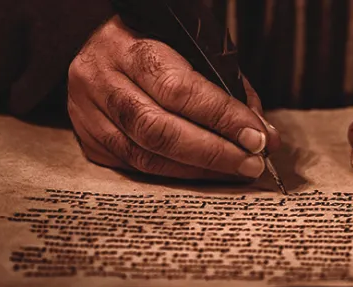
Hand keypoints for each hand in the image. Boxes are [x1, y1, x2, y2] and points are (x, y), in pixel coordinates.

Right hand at [67, 17, 279, 180]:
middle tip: (251, 164)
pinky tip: (204, 174)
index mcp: (128, 45)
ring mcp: (87, 114)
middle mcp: (100, 79)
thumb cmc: (154, 45)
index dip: (221, 117)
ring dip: (198, 170)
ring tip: (236, 172)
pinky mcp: (89, 142)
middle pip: (158, 128)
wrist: (93, 46)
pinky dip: (176, 174)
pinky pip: (136, 168)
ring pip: (145, 156)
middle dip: (213, 152)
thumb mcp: (190, 49)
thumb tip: (264, 136)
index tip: (257, 138)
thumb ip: (227, 89)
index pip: (179, 88)